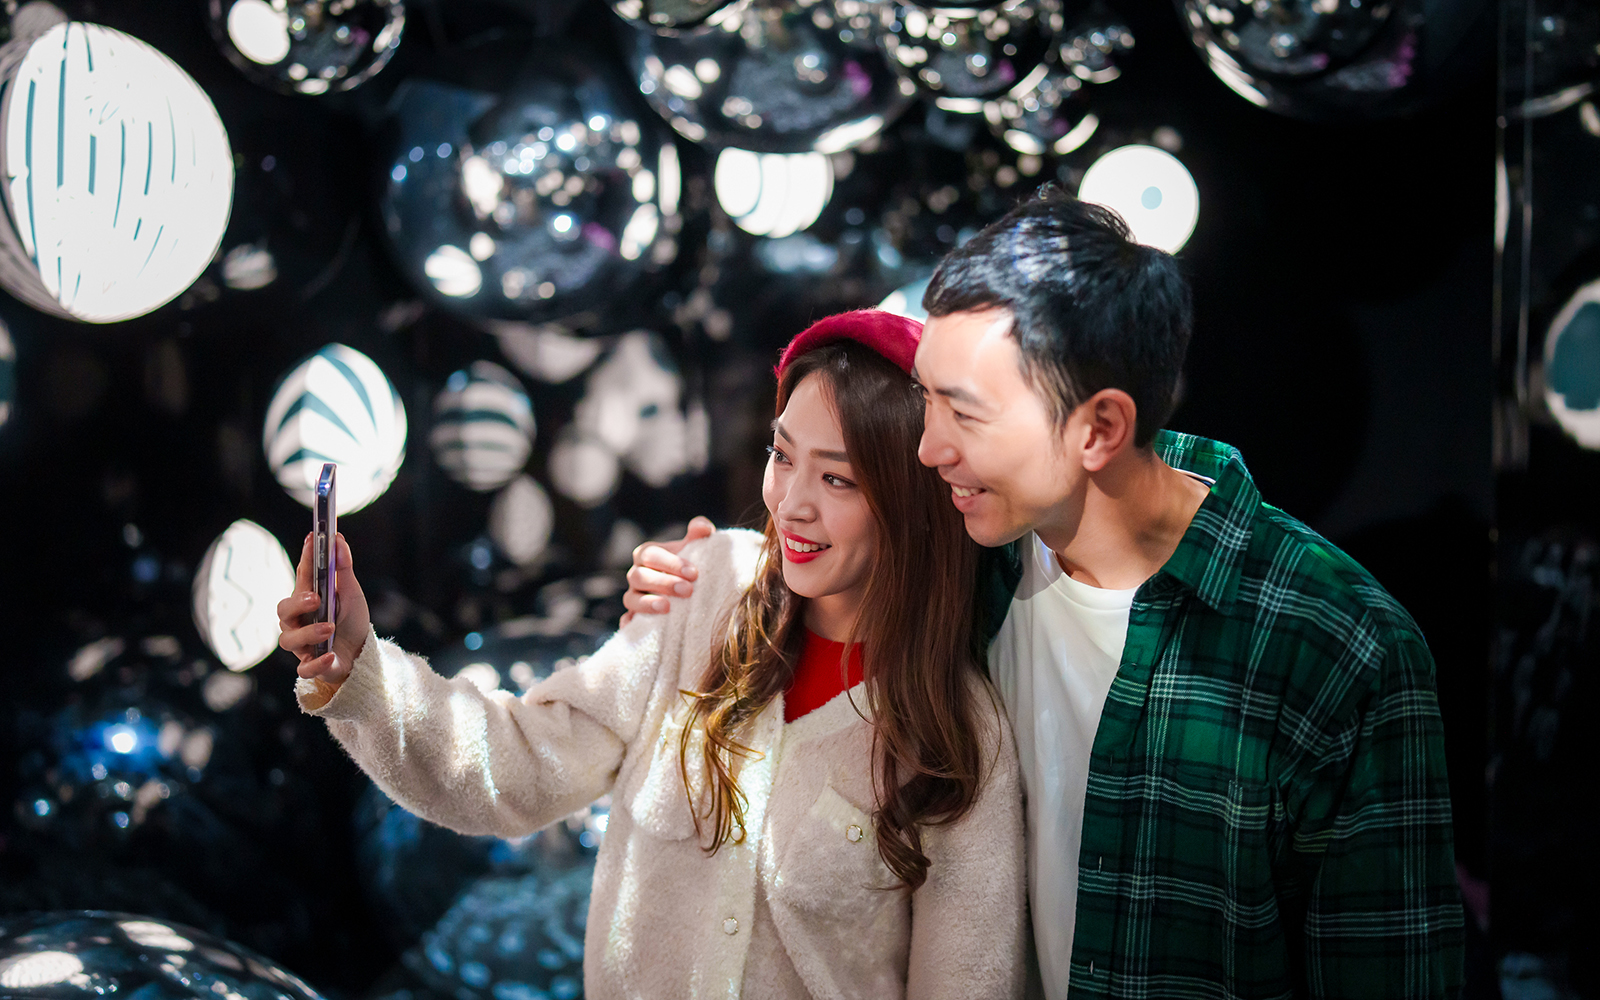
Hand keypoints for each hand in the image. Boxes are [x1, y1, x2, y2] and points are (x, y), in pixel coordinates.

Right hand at [277, 532, 371, 688]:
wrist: (361, 655)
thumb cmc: (351, 621)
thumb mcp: (352, 594)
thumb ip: (343, 569)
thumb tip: (339, 540)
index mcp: (307, 599)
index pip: (302, 576)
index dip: (305, 557)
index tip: (312, 538)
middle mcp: (298, 621)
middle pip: (283, 610)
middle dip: (297, 603)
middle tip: (316, 598)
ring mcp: (302, 644)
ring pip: (289, 639)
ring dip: (309, 632)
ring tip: (331, 627)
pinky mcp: (310, 665)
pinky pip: (304, 667)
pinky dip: (316, 663)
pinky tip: (329, 655)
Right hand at [620, 516, 712, 625]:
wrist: (690, 588)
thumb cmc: (690, 564)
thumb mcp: (695, 546)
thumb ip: (699, 533)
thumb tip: (702, 528)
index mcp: (647, 554)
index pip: (651, 555)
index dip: (671, 563)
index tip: (694, 573)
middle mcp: (636, 575)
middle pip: (640, 577)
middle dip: (663, 583)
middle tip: (688, 591)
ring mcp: (633, 596)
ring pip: (630, 599)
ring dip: (647, 604)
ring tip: (667, 608)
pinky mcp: (635, 617)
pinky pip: (626, 621)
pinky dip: (629, 623)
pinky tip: (637, 626)